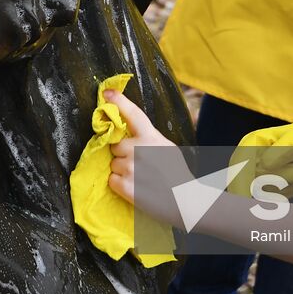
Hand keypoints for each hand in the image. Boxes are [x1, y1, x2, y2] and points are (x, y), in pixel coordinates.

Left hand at [104, 90, 188, 224]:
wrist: (185, 200)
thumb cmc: (177, 173)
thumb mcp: (167, 147)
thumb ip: (148, 138)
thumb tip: (127, 134)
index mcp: (151, 136)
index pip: (133, 114)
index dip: (119, 101)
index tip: (107, 93)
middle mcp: (139, 149)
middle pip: (115, 145)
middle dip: (122, 153)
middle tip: (138, 164)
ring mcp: (132, 168)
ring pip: (113, 163)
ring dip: (121, 170)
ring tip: (139, 177)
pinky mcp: (126, 187)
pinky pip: (111, 180)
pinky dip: (119, 184)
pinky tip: (135, 187)